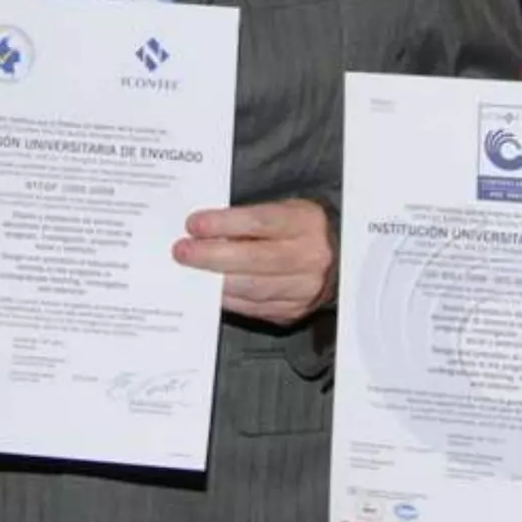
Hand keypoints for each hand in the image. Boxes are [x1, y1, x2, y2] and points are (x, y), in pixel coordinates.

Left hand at [175, 198, 334, 324]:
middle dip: (212, 256)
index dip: (225, 224)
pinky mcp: (293, 311)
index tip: (194, 224)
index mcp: (305, 223)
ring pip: (252, 288)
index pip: (260, 223)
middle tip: (182, 252)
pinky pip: (254, 308)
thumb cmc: (300, 229)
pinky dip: (229, 299)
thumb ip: (248, 219)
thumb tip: (204, 231)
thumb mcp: (283, 211)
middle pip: (254, 259)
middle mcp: (308, 257)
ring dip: (215, 281)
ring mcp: (303, 288)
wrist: (338, 259)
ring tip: (190, 271)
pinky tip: (210, 290)